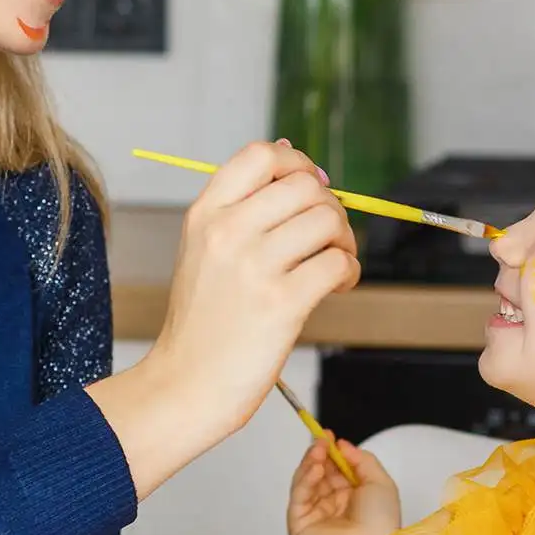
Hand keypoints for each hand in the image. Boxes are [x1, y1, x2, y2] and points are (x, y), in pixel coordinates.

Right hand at [88, 142, 358, 500]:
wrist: (185, 385)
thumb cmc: (201, 323)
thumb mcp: (203, 250)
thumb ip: (241, 205)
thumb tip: (290, 149)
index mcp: (206, 214)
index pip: (262, 154)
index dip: (297, 163)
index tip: (310, 187)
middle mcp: (228, 232)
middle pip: (306, 185)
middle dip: (330, 207)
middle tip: (328, 238)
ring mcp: (254, 267)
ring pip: (328, 220)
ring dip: (345, 240)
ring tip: (332, 264)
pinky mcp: (282, 303)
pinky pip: (339, 263)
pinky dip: (349, 273)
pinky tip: (334, 288)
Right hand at [286, 435, 400, 534]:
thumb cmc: (380, 523)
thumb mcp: (380, 482)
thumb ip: (362, 460)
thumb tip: (342, 445)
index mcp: (351, 500)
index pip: (335, 471)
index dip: (331, 453)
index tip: (328, 435)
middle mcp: (332, 507)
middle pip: (318, 474)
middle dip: (319, 454)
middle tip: (321, 439)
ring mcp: (314, 516)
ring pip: (306, 482)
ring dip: (312, 462)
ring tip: (319, 450)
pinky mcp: (298, 524)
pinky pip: (299, 495)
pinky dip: (305, 478)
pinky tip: (316, 466)